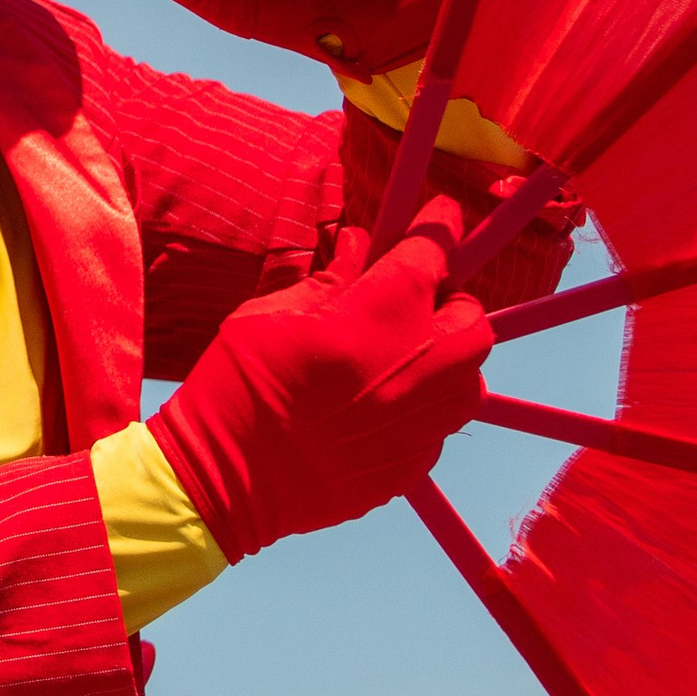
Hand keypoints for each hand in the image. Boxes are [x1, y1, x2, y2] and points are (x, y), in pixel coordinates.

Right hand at [145, 200, 487, 561]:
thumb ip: (329, 278)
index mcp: (375, 316)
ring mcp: (419, 423)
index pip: (430, 254)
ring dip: (448, 356)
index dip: (439, 228)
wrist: (225, 481)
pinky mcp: (412, 466)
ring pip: (470, 377)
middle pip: (471, 320)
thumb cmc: (237, 383)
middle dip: (452, 300)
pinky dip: (424, 405)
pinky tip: (384, 403)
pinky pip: (440, 424)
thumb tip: (360, 245)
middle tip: (418, 298)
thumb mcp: (271, 312)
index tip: (441, 215)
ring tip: (409, 354)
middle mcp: (413, 368)